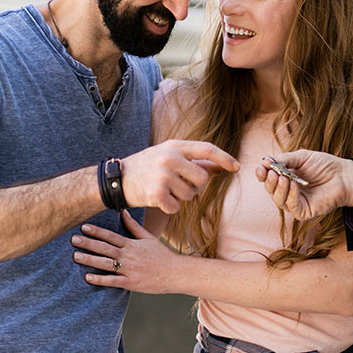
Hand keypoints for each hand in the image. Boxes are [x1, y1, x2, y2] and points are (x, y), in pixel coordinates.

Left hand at [72, 211, 176, 293]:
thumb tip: (123, 212)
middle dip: (88, 243)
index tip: (84, 227)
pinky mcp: (131, 283)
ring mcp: (129, 269)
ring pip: (106, 263)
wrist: (176, 272)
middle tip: (73, 239)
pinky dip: (100, 279)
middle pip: (105, 248)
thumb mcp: (149, 238)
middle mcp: (129, 255)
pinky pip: (113, 280)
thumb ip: (134, 226)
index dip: (97, 231)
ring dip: (90, 259)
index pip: (111, 236)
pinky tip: (88, 277)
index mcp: (132, 244)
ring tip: (75, 256)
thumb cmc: (162, 255)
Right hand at [120, 140, 237, 213]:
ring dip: (181, 197)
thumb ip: (194, 161)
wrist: (116, 179)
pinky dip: (169, 207)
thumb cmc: (147, 167)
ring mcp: (163, 175)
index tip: (236, 167)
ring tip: (164, 189)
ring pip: (190, 195)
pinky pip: (176, 207)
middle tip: (179, 184)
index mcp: (175, 146)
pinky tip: (157, 199)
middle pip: (202, 179)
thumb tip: (222, 166)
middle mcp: (170, 158)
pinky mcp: (156, 193)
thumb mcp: (169, 155)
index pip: (207, 149)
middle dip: (195, 186)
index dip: (224, 158)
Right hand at [255, 150, 352, 220]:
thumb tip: (265, 161)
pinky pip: (292, 207)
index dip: (262, 174)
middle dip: (269, 182)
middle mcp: (288, 191)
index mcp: (285, 178)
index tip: (261, 167)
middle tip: (271, 173)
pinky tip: (293, 185)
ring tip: (283, 177)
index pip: (268, 178)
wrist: (344, 175)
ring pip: (278, 200)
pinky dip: (290, 196)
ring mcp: (295, 203)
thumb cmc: (324, 165)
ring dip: (279, 188)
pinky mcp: (304, 212)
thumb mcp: (302, 157)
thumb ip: (284, 159)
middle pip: (271, 190)